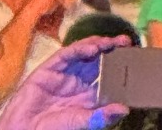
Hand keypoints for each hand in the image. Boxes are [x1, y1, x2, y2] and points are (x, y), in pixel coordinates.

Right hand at [0, 41, 129, 129]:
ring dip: (98, 45)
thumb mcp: (84, 123)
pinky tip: (92, 47)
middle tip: (127, 42)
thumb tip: (124, 109)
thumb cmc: (55, 129)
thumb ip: (102, 116)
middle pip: (98, 61)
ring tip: (112, 41)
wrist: (27, 126)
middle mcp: (79, 82)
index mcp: (89, 97)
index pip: (108, 78)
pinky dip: (80, 48)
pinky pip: (68, 54)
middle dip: (111, 50)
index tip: (134, 61)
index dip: (119, 68)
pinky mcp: (52, 66)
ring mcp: (66, 72)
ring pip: (84, 53)